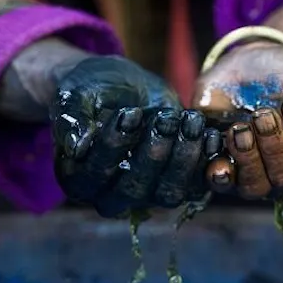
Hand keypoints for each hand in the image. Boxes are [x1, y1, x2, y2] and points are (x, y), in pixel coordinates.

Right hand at [50, 55, 211, 217]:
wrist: (122, 87)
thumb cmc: (92, 91)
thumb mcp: (76, 95)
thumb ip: (73, 118)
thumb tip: (76, 147)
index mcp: (79, 180)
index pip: (95, 175)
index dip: (115, 147)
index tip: (130, 113)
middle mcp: (112, 195)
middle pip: (134, 189)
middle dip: (154, 153)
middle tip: (165, 118)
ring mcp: (147, 194)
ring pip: (168, 193)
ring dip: (183, 157)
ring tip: (190, 120)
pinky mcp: (177, 184)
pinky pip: (196, 185)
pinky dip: (206, 162)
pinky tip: (210, 134)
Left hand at [193, 42, 282, 202]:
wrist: (255, 63)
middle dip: (276, 145)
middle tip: (264, 114)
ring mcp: (257, 176)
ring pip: (257, 186)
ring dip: (249, 158)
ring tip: (241, 128)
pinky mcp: (226, 169)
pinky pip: (223, 185)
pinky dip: (221, 176)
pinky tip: (220, 164)